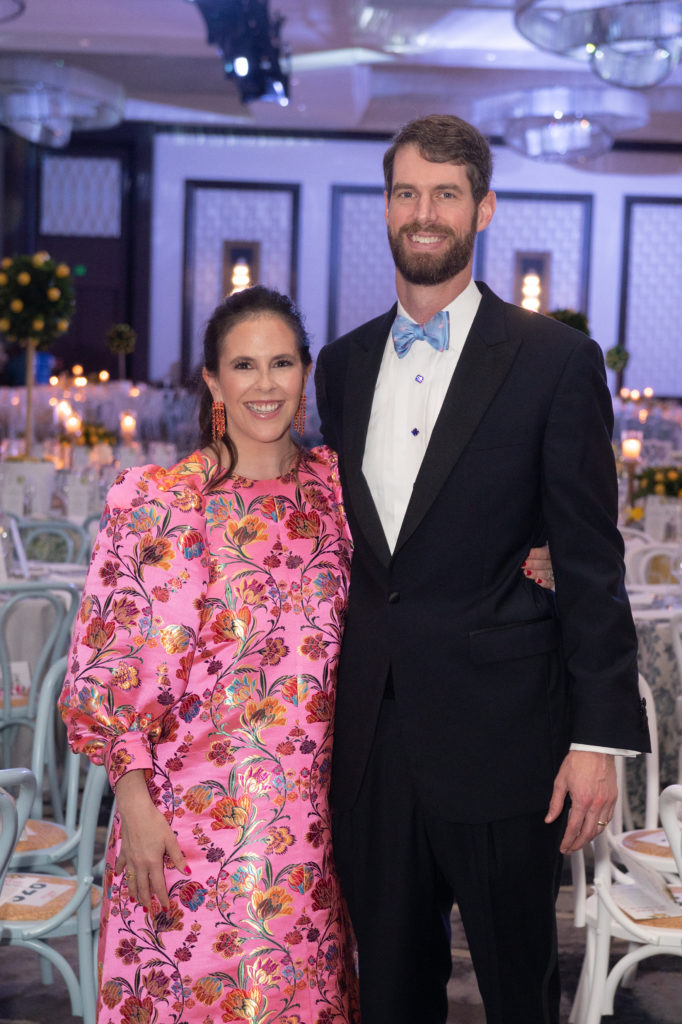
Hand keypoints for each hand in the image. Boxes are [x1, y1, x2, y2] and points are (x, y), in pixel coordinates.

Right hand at [114, 769, 188, 909]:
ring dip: (133, 892)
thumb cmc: (155, 823)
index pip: (159, 885)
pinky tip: (120, 876)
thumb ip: (177, 857)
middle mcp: (140, 864)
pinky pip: (121, 865)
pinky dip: (120, 872)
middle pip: (142, 887)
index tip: (165, 908)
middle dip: (146, 900)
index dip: (162, 898)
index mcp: (153, 862)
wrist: (136, 811)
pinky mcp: (123, 851)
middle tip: (148, 910)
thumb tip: (187, 872)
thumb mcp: (170, 839)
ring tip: (135, 901)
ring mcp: (129, 859)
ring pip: (130, 880)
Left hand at [523, 544, 553, 589]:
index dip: (536, 554)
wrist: (561, 568)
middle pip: (544, 564)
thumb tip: (531, 545)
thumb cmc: (546, 556)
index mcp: (552, 553)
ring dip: (536, 573)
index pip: (545, 553)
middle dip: (533, 564)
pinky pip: (550, 584)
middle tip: (523, 564)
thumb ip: (541, 546)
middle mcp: (555, 563)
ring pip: (546, 573)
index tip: (527, 554)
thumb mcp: (545, 548)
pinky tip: (537, 580)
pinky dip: (545, 583)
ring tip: (526, 572)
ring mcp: (556, 574)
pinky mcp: (555, 583)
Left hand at [545, 750, 616, 853]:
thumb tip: (550, 818)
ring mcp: (607, 802)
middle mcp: (596, 804)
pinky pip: (608, 819)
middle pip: (588, 834)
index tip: (563, 847)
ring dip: (590, 838)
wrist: (595, 749)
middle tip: (570, 849)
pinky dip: (600, 827)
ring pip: (600, 828)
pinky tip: (593, 828)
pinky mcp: (613, 798)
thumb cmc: (578, 761)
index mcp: (582, 801)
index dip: (567, 841)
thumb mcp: (561, 781)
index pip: (574, 828)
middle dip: (578, 845)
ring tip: (580, 841)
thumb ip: (555, 803)